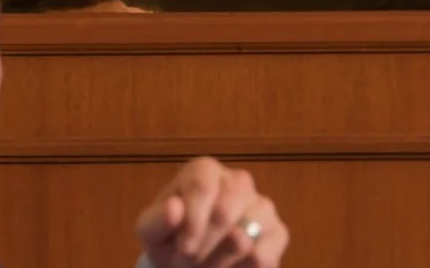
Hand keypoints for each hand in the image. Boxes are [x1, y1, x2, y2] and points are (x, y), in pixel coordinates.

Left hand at [135, 157, 286, 267]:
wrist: (190, 259)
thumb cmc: (171, 238)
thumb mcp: (151, 231)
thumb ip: (157, 219)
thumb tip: (174, 208)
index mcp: (205, 171)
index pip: (202, 187)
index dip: (191, 222)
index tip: (182, 248)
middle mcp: (239, 181)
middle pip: (225, 212)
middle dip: (202, 246)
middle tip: (186, 262)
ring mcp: (262, 206)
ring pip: (244, 238)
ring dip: (217, 263)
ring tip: (205, 267)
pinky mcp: (278, 233)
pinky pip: (263, 257)